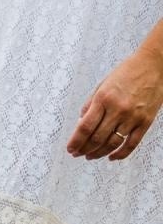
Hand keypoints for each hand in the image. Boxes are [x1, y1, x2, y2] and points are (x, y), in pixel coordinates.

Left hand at [67, 46, 162, 160]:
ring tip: (90, 156)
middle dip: (84, 149)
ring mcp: (133, 117)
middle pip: (97, 137)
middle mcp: (117, 109)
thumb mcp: (102, 85)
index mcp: (103, 99)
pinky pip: (132, 143)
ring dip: (99, 153)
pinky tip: (112, 157)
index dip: (76, 141)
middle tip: (77, 154)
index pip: (85, 126)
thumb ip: (90, 105)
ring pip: (113, 143)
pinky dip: (121, 154)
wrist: (153, 66)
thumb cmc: (126, 73)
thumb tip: (81, 123)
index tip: (70, 149)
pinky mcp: (146, 121)